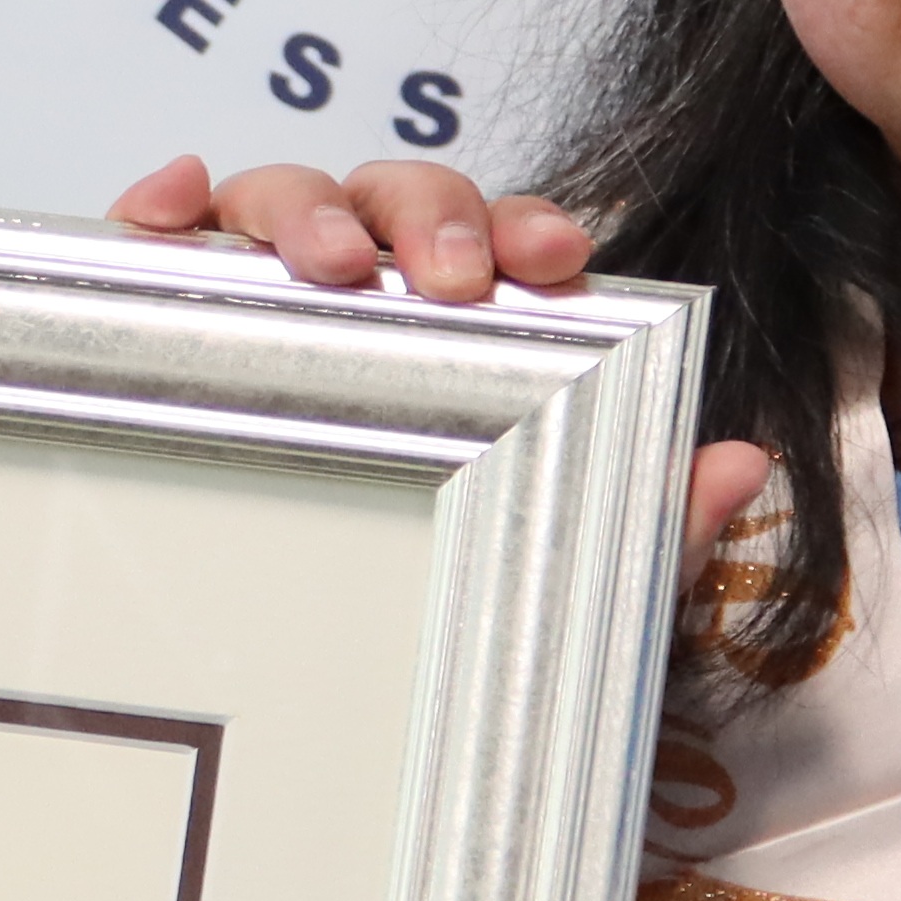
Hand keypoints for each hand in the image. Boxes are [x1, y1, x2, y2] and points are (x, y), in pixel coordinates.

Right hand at [113, 156, 777, 559]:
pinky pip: (160, 236)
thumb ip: (646, 528)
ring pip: (278, 201)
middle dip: (426, 217)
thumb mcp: (545, 583)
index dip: (525, 228)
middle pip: (389, 199)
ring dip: (305, 210)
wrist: (299, 702)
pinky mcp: (161, 315)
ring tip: (328, 266)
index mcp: (456, 330)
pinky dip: (163, 200)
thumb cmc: (417, 607)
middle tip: (448, 281)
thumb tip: (741, 463)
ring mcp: (256, 295)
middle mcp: (360, 296)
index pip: (496, 243)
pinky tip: (168, 211)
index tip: (556, 258)